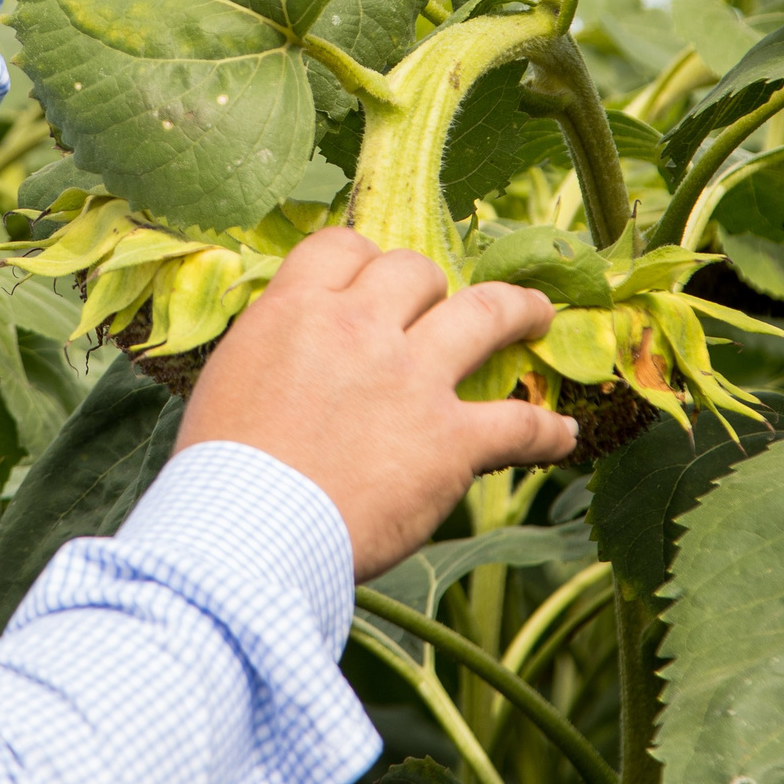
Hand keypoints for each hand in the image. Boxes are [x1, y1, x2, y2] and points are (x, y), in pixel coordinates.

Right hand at [178, 229, 577, 581]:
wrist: (245, 535)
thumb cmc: (221, 473)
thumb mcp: (229, 381)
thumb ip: (275, 349)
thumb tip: (294, 349)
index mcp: (298, 309)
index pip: (343, 248)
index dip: (364, 260)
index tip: (372, 279)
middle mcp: (361, 328)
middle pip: (415, 270)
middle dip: (430, 284)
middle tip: (438, 306)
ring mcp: (412, 379)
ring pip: (486, 313)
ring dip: (519, 311)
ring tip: (537, 315)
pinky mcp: (450, 440)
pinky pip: (519, 424)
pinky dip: (546, 431)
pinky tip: (561, 436)